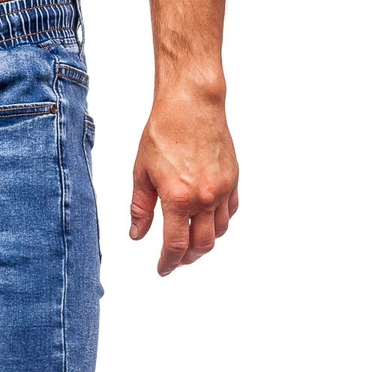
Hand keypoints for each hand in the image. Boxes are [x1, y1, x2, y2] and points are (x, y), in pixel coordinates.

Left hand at [130, 93, 238, 275]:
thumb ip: (140, 209)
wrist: (191, 103)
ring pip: (219, 231)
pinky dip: (219, 223)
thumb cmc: (164, 133)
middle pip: (202, 245)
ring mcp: (222, 188)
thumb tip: (137, 235)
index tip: (163, 269)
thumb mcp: (142, 174)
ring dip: (204, 242)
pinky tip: (206, 221)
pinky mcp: (233, 178)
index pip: (175, 246)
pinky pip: (230, 212)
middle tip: (176, 259)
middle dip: (187, 258)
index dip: (168, 263)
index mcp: (178, 199)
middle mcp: (204, 197)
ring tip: (190, 241)